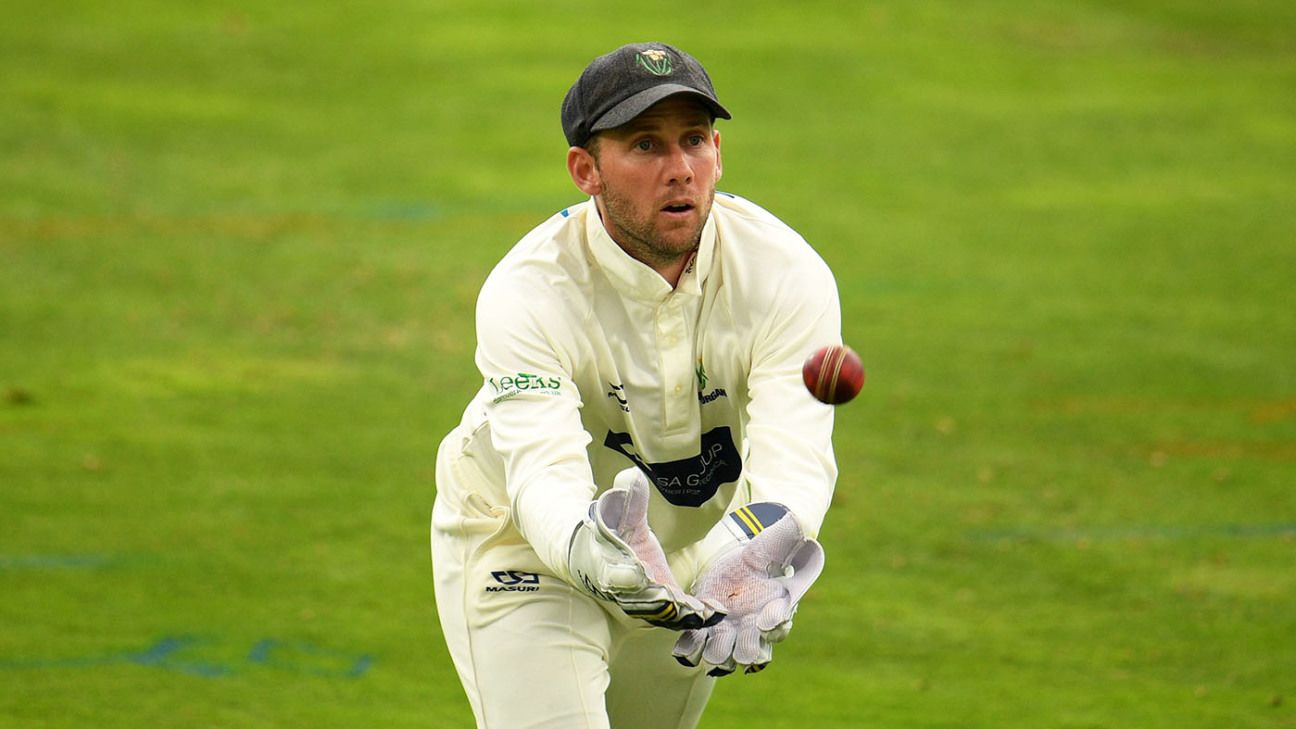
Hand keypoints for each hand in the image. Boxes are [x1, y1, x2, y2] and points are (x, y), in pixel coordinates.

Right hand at [569, 468, 724, 629]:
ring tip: (707, 612)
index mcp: (607, 566)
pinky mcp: (660, 601)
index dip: (625, 576)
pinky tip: (716, 611)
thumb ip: (629, 501)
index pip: (614, 574)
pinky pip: (676, 611)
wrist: (604, 554)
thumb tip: (632, 476)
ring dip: (684, 613)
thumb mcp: (619, 514)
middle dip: (665, 602)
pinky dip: (694, 614)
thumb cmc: (611, 531)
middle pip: (642, 599)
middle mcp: (625, 590)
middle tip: (684, 604)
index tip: (639, 573)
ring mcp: (643, 599)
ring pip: (661, 611)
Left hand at [672, 505, 823, 675]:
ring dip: (718, 653)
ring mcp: (729, 634)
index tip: (764, 620)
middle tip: (736, 639)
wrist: (732, 565)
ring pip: (726, 656)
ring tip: (711, 647)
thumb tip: (800, 522)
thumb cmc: (757, 557)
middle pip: (753, 650)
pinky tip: (687, 645)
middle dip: (745, 647)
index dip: (774, 623)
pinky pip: (699, 649)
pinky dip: (692, 649)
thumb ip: (786, 536)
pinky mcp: (705, 631)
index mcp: (775, 609)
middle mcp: (754, 629)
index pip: (780, 623)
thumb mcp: (770, 545)